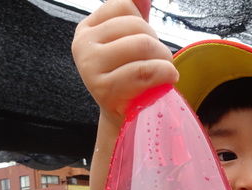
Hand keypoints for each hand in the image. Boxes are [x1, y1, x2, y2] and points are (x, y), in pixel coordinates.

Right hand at [72, 0, 178, 131]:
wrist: (125, 117)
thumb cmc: (130, 77)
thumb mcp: (130, 42)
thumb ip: (135, 13)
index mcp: (87, 29)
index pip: (123, 5)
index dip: (144, 23)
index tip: (145, 46)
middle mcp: (83, 45)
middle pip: (136, 25)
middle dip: (158, 44)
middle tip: (161, 61)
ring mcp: (90, 67)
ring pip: (142, 45)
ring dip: (164, 59)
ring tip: (166, 71)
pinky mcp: (104, 89)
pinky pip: (143, 71)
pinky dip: (164, 73)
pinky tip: (168, 79)